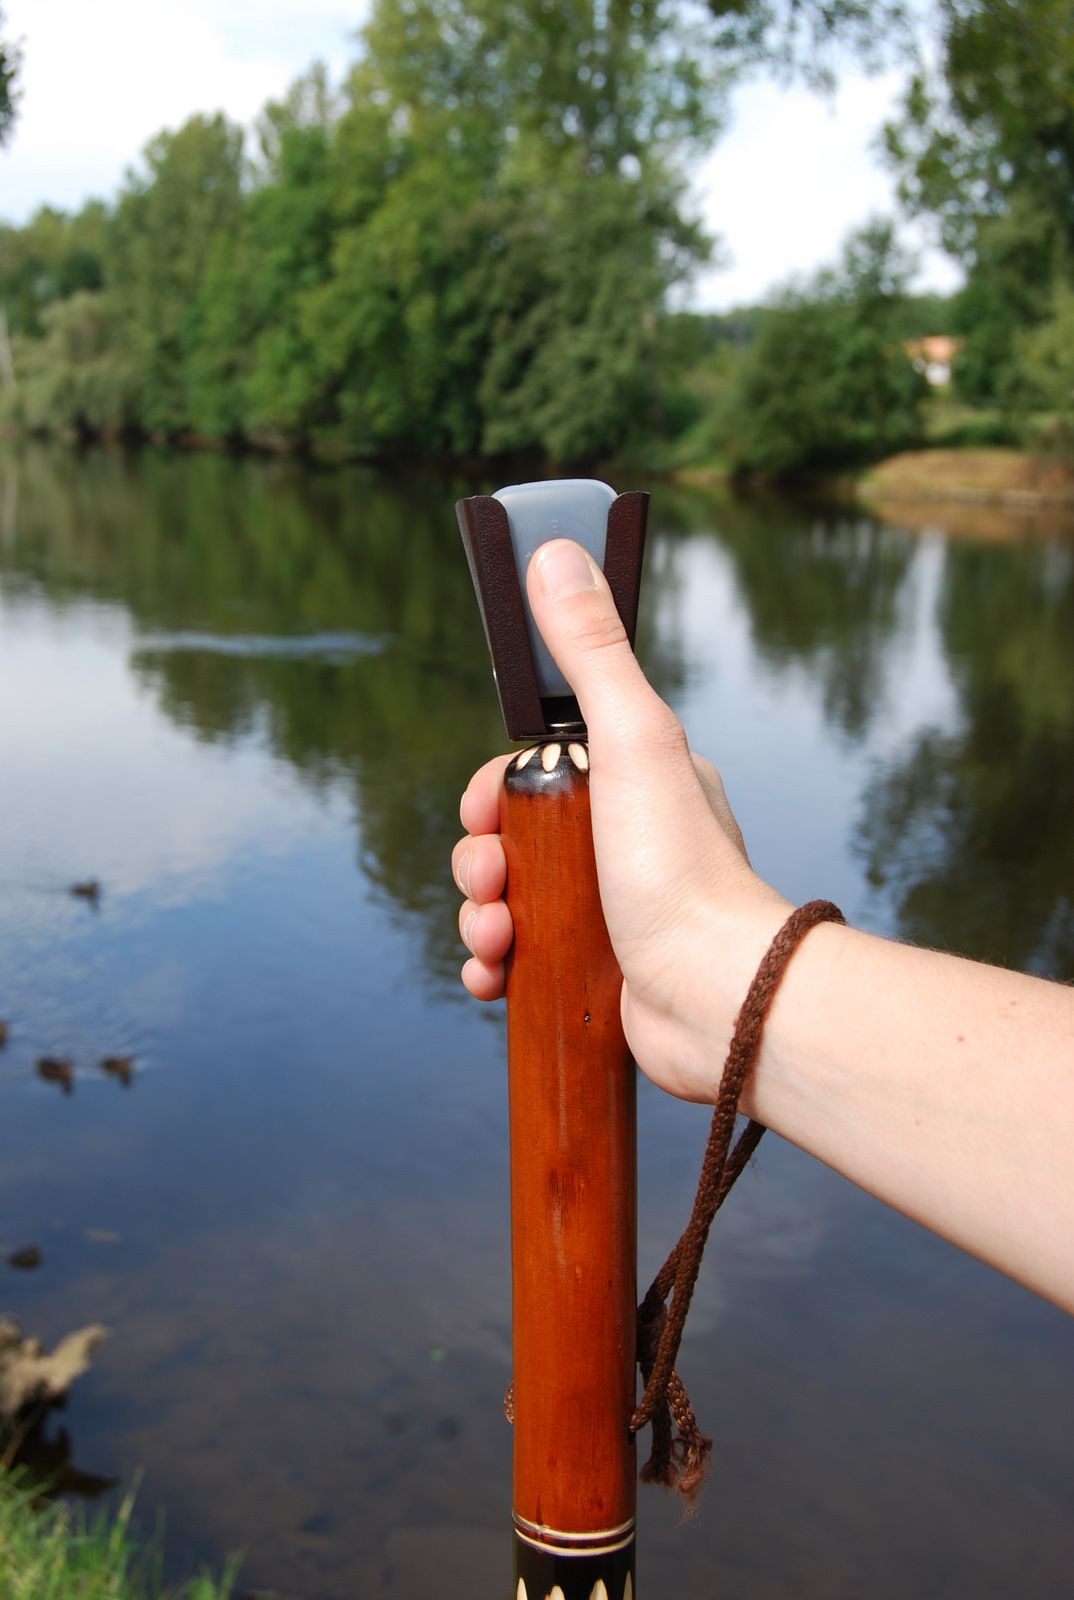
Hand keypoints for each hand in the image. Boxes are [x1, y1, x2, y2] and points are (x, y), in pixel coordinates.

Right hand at [452, 539, 791, 1104]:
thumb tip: (556, 553)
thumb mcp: (632, 740)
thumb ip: (590, 652)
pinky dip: (493, 965)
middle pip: (512, 834)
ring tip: (494, 938)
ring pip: (510, 898)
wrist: (719, 1000)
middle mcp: (625, 840)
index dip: (492, 785)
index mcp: (636, 780)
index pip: (537, 765)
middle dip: (479, 858)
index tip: (482, 805)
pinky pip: (522, 959)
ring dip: (478, 916)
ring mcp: (610, 907)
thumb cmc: (682, 871)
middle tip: (488, 880)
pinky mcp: (597, 970)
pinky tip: (492, 975)